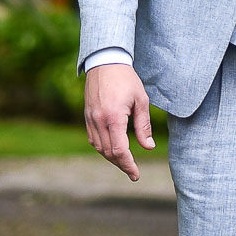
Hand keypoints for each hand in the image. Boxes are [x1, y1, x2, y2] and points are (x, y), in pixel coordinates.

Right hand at [84, 63, 154, 180]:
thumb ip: (144, 125)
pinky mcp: (87, 115)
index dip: (128, 165)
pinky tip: (112, 149)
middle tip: (133, 171)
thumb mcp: (141, 100)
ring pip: (99, 147)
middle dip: (121, 164)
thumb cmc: (126, 79)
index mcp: (113, 117)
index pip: (119, 150)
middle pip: (108, 152)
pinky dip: (103, 147)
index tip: (136, 174)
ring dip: (111, 158)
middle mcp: (98, 120)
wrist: (105, 61)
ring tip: (125, 162)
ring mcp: (90, 118)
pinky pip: (93, 138)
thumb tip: (149, 147)